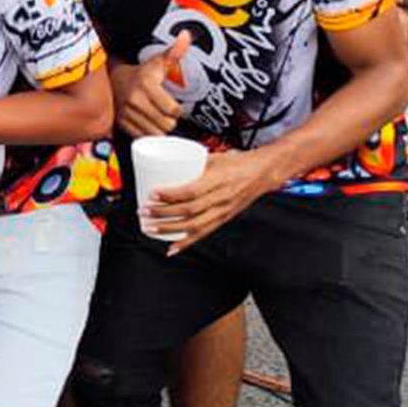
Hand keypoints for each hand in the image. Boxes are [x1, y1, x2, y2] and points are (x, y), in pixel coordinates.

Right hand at [113, 31, 192, 138]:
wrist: (110, 80)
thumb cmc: (138, 73)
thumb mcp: (156, 62)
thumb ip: (174, 52)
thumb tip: (186, 35)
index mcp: (146, 85)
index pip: (173, 109)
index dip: (178, 110)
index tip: (176, 106)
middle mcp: (135, 100)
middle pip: (166, 124)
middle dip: (170, 121)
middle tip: (168, 114)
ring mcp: (127, 113)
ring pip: (156, 134)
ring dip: (160, 129)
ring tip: (159, 120)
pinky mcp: (121, 124)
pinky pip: (142, 137)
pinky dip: (148, 134)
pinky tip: (149, 125)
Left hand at [139, 147, 279, 252]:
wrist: (263, 172)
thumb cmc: (239, 162)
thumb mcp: (214, 157)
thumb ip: (191, 163)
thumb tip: (165, 163)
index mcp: (219, 180)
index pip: (191, 191)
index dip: (170, 195)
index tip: (152, 194)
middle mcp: (221, 198)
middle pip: (189, 211)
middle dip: (163, 214)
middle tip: (144, 212)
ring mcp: (223, 211)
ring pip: (194, 226)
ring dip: (169, 230)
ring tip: (150, 228)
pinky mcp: (223, 219)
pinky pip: (203, 234)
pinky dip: (186, 243)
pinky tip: (171, 248)